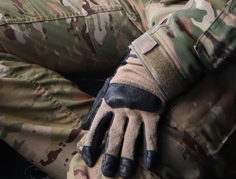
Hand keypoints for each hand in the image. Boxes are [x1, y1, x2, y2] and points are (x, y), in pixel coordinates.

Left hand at [80, 54, 165, 177]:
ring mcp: (137, 112)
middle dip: (109, 155)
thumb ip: (97, 110)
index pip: (96, 127)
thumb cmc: (125, 82)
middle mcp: (121, 109)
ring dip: (127, 157)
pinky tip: (149, 163)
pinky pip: (151, 135)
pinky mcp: (152, 113)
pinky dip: (150, 150)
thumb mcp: (107, 92)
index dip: (91, 144)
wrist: (147, 67)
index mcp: (107, 104)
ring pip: (131, 138)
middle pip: (113, 136)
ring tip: (125, 173)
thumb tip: (84, 128)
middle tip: (107, 172)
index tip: (88, 159)